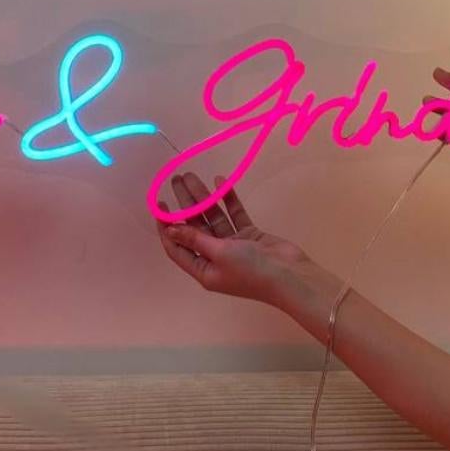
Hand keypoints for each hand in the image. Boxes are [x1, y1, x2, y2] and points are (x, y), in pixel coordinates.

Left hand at [154, 170, 331, 307]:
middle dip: (184, 204)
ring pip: (213, 217)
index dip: (165, 226)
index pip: (177, 247)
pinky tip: (220, 181)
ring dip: (203, 197)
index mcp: (203, 270)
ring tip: (192, 174)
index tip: (159, 204)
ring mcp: (233, 246)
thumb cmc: (250, 270)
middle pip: (194, 227)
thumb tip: (170, 230)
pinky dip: (227, 199)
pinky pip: (234, 215)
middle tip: (176, 179)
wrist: (290, 275)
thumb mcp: (218, 253)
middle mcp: (215, 258)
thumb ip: (195, 238)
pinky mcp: (249, 236)